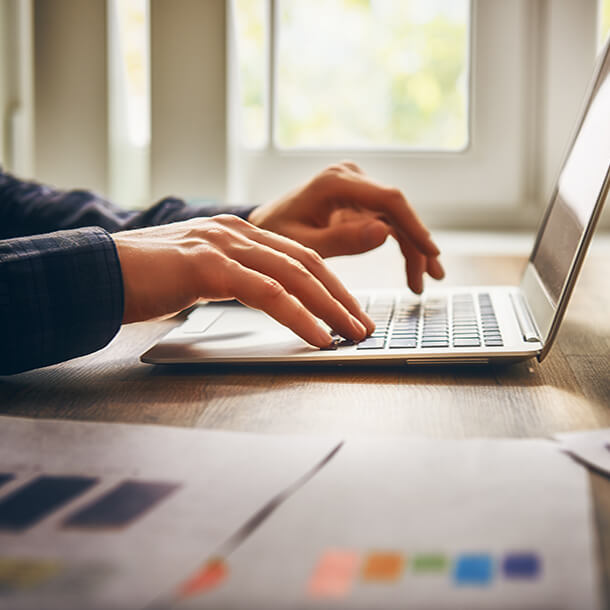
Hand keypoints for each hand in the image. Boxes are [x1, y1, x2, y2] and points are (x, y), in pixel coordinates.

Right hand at [112, 215, 374, 347]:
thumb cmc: (144, 279)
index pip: (298, 256)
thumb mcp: (197, 273)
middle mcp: (236, 232)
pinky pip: (267, 292)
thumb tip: (261, 298)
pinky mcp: (208, 266)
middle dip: (341, 296)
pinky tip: (318, 337)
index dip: (330, 284)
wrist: (95, 272)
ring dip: (330, 307)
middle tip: (364, 324)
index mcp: (236, 233)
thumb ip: (230, 277)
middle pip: (306, 262)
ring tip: (353, 333)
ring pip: (294, 275)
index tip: (350, 310)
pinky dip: (298, 316)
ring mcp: (223, 245)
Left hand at [248, 162, 444, 293]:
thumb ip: (342, 241)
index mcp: (335, 182)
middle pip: (397, 210)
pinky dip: (400, 245)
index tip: (431, 252)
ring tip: (421, 282)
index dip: (414, 226)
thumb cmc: (275, 235)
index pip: (388, 200)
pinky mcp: (358, 201)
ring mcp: (356, 188)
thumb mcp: (303, 245)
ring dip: (412, 248)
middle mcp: (350, 177)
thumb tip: (385, 234)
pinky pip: (387, 222)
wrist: (262, 226)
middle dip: (416, 245)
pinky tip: (412, 268)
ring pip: (396, 218)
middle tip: (429, 279)